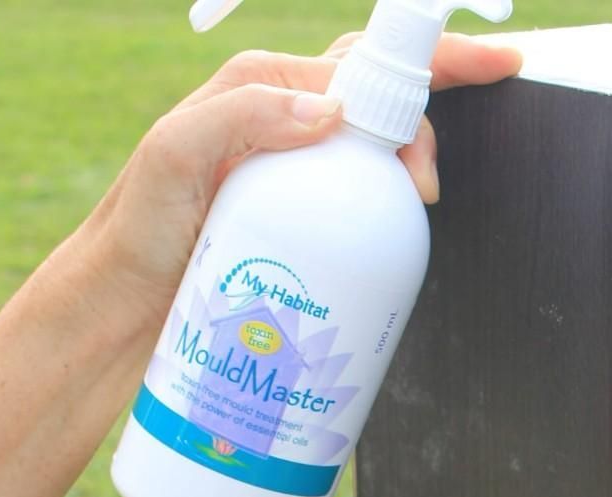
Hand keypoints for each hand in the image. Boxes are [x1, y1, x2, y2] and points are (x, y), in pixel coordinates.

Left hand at [80, 32, 521, 330]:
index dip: (428, 68)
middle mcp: (281, 133)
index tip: (493, 70)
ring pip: (375, 174)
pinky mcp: (302, 245)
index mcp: (260, 93)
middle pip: (381, 116)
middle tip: (423, 196)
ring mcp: (296, 191)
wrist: (117, 316)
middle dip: (423, 140)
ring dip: (404, 195)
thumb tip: (333, 111)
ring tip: (409, 230)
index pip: (359, 66)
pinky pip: (359, 231)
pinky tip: (392, 267)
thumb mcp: (173, 155)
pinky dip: (386, 243)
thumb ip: (243, 113)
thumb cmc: (133, 233)